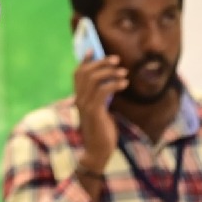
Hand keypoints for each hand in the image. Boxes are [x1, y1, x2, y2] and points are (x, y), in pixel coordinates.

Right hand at [73, 53, 127, 173]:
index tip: (93, 50)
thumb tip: (110, 83)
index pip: (77, 73)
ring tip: (124, 72)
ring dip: (110, 72)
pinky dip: (114, 84)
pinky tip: (124, 84)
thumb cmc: (102, 131)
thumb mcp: (100, 111)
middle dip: (101, 62)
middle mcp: (79, 98)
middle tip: (116, 60)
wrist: (98, 151)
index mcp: (79, 97)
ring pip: (93, 79)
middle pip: (85, 72)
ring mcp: (85, 104)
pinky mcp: (94, 111)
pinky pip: (103, 91)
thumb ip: (101, 98)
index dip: (84, 60)